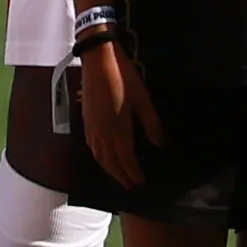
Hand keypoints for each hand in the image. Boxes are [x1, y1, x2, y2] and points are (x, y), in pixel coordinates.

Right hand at [74, 38, 150, 189]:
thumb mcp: (143, 100)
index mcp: (118, 130)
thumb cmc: (123, 77)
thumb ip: (152, 124)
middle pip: (110, 163)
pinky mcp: (86, 120)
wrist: (98, 60)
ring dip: (109, 169)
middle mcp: (103, 133)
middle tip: (130, 186)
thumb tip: (160, 143)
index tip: (141, 183)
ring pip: (99, 157)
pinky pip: (91, 147)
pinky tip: (102, 156)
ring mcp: (92, 128)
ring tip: (118, 176)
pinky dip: (98, 157)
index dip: (133, 174)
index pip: (126, 160)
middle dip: (121, 177)